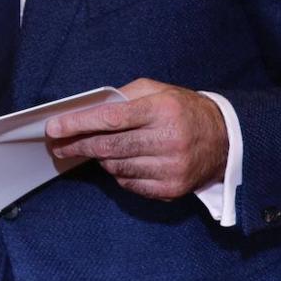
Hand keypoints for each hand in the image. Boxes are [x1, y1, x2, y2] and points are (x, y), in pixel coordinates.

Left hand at [45, 78, 227, 200]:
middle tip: (58, 145)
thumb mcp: (157, 91)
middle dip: (77, 146)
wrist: (226, 140)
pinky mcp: (172, 189)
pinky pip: (129, 184)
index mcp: (162, 110)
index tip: (54, 127)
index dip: (78, 124)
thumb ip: (123, 97)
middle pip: (108, 147)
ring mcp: (171, 168)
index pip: (110, 119)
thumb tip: (85, 111)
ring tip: (96, 149)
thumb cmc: (183, 110)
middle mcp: (167, 140)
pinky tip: (122, 162)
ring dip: (100, 159)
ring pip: (116, 168)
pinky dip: (119, 173)